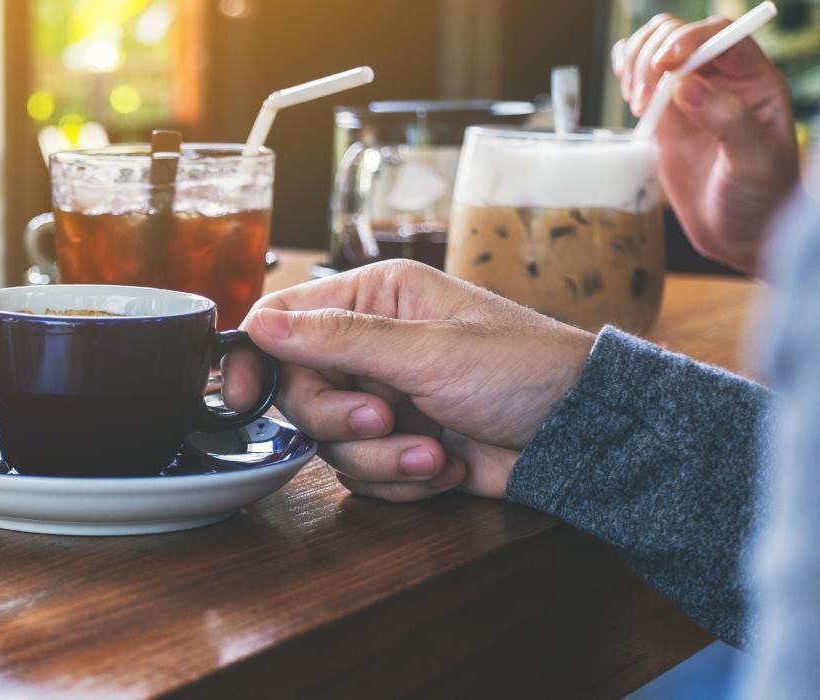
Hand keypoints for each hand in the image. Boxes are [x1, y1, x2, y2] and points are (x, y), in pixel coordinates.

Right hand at [222, 261, 595, 501]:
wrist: (581, 437)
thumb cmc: (524, 370)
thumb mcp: (426, 351)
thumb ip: (336, 339)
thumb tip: (257, 323)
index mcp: (372, 299)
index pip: (281, 320)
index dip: (253, 359)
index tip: (241, 398)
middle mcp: (369, 345)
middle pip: (297, 390)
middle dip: (339, 418)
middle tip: (384, 420)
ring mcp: (383, 397)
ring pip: (328, 441)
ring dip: (380, 457)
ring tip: (435, 454)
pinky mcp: (398, 445)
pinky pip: (360, 473)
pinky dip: (400, 479)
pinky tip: (445, 467)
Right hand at [614, 13, 798, 274]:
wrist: (740, 232)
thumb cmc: (760, 199)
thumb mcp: (753, 163)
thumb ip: (728, 120)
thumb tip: (688, 85)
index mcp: (755, 82)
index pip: (720, 36)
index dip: (688, 40)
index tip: (663, 65)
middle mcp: (723, 80)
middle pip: (680, 36)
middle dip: (653, 58)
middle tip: (644, 98)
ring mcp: (691, 95)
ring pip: (655, 48)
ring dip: (636, 66)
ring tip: (638, 104)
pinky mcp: (665, 113)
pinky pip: (640, 73)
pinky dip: (624, 71)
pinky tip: (627, 93)